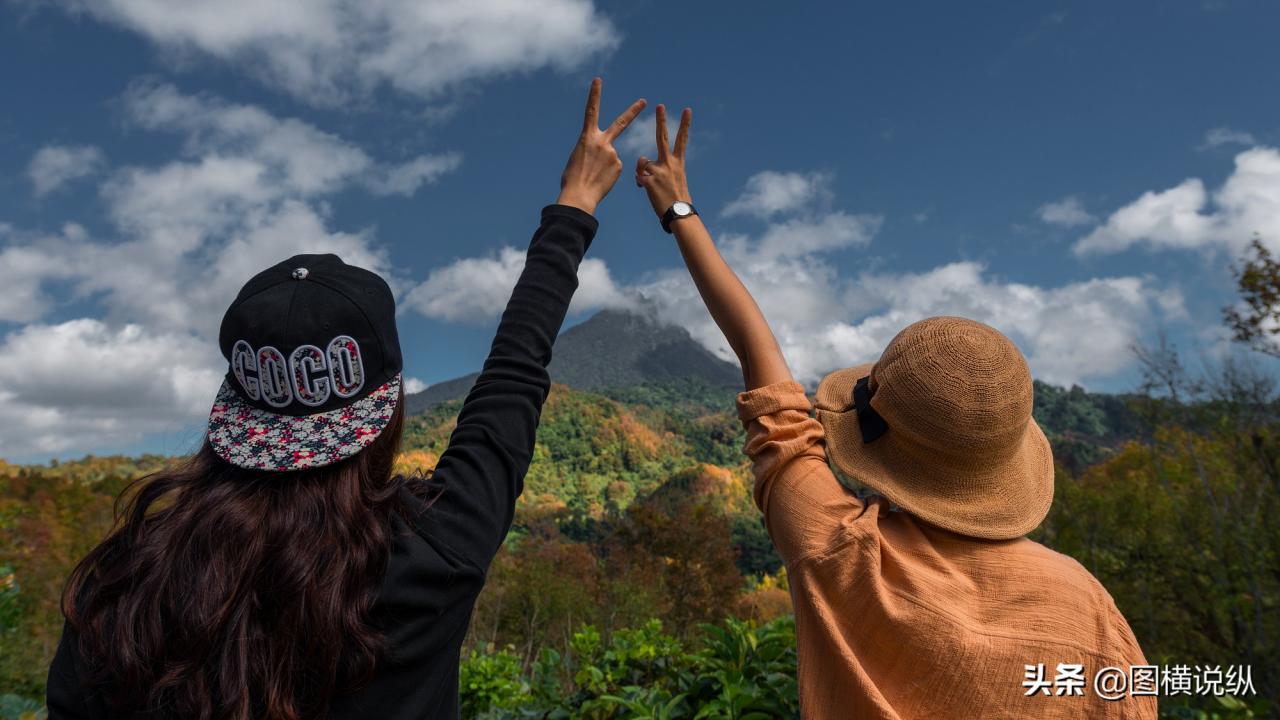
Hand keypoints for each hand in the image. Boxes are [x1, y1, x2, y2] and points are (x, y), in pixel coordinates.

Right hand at [557, 78, 645, 214]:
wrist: (579, 195)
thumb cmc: (572, 179)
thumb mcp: (577, 157)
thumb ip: (590, 150)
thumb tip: (601, 155)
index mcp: (587, 137)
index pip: (591, 111)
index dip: (594, 95)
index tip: (598, 81)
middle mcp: (602, 142)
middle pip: (621, 123)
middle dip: (633, 111)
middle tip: (644, 101)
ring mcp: (613, 153)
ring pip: (612, 157)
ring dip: (605, 166)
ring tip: (594, 176)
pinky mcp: (620, 165)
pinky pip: (615, 168)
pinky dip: (609, 174)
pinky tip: (602, 180)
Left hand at [634, 103, 691, 219]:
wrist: (677, 213)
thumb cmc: (676, 199)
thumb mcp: (673, 180)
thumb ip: (660, 170)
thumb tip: (644, 170)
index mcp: (678, 163)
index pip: (682, 140)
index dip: (685, 125)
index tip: (687, 110)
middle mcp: (669, 163)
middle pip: (663, 138)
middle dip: (661, 120)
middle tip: (660, 105)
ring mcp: (658, 171)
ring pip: (643, 162)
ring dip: (642, 170)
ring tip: (650, 183)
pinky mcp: (648, 180)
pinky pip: (639, 176)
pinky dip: (640, 182)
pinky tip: (645, 189)